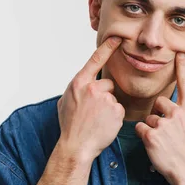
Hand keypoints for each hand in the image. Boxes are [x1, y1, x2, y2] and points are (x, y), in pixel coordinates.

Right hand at [57, 36, 124, 162]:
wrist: (76, 146)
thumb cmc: (70, 125)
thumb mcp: (66, 101)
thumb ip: (77, 88)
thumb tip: (84, 82)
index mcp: (79, 83)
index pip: (96, 60)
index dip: (108, 47)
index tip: (118, 37)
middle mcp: (92, 88)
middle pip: (108, 83)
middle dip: (104, 94)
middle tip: (94, 111)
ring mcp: (106, 99)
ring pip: (114, 97)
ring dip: (109, 106)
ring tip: (97, 119)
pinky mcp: (116, 110)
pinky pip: (119, 109)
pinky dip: (114, 117)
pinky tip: (104, 124)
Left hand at [135, 52, 184, 184]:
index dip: (182, 68)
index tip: (180, 54)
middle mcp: (178, 114)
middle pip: (159, 103)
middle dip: (159, 114)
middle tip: (165, 131)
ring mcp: (164, 124)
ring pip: (150, 118)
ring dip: (152, 129)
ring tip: (163, 144)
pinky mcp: (152, 136)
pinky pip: (141, 128)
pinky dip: (145, 137)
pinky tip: (154, 147)